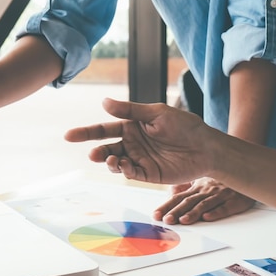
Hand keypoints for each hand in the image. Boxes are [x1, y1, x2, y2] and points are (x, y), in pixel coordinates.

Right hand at [65, 98, 216, 184]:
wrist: (206, 148)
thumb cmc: (184, 126)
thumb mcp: (156, 114)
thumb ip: (130, 110)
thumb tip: (103, 102)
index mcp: (131, 126)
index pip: (103, 129)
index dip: (86, 132)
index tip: (69, 136)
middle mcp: (132, 143)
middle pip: (105, 147)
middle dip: (96, 151)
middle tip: (92, 154)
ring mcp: (138, 159)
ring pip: (115, 162)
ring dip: (108, 162)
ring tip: (109, 159)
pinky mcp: (147, 174)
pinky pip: (130, 173)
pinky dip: (124, 170)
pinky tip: (124, 166)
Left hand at [154, 177, 255, 224]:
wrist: (246, 170)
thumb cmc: (222, 180)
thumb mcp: (201, 182)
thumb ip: (185, 188)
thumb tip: (170, 193)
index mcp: (196, 188)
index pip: (177, 198)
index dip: (166, 206)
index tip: (156, 215)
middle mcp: (206, 191)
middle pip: (188, 202)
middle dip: (176, 212)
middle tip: (166, 220)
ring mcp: (221, 195)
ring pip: (204, 204)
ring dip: (193, 213)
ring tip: (183, 220)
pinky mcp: (235, 200)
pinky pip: (225, 206)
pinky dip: (216, 212)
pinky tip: (208, 217)